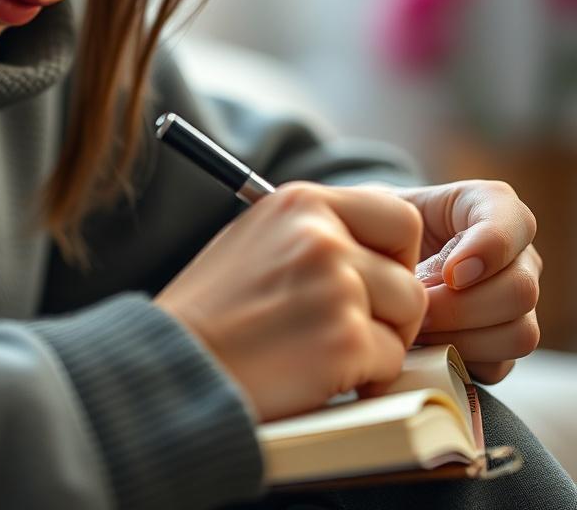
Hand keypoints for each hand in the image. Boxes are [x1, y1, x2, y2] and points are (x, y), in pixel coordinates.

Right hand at [155, 182, 427, 421]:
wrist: (173, 364)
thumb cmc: (209, 313)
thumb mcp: (254, 242)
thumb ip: (310, 234)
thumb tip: (370, 246)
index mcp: (299, 203)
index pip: (396, 215)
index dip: (395, 255)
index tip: (374, 281)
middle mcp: (322, 235)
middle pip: (408, 270)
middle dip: (394, 306)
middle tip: (358, 328)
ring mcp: (336, 285)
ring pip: (405, 315)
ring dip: (378, 342)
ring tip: (325, 353)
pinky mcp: (344, 338)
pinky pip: (389, 360)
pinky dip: (362, 377)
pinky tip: (317, 375)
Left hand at [386, 181, 540, 383]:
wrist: (364, 264)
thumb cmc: (371, 230)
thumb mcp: (372, 212)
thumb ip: (390, 223)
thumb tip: (414, 280)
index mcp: (487, 207)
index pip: (515, 222)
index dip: (489, 250)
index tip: (448, 273)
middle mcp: (514, 256)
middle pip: (520, 290)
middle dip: (460, 307)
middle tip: (414, 310)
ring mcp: (514, 304)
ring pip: (518, 334)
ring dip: (459, 337)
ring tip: (414, 328)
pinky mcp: (501, 344)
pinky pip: (500, 366)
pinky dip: (458, 361)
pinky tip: (423, 347)